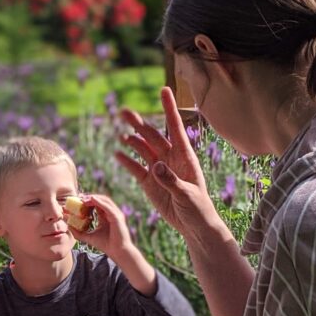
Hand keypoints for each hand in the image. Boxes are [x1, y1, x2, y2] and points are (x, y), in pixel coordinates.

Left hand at [71, 194, 134, 255]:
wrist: (117, 252)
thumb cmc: (106, 245)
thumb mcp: (88, 237)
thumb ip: (78, 232)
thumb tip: (68, 226)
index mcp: (105, 217)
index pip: (96, 205)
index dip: (87, 201)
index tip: (76, 201)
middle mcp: (111, 213)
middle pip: (100, 200)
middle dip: (89, 197)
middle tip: (78, 197)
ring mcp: (115, 214)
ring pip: (104, 200)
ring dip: (93, 198)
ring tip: (82, 198)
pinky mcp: (117, 217)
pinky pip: (107, 206)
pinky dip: (99, 202)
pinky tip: (91, 199)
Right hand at [116, 87, 220, 239]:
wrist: (194, 226)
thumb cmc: (198, 208)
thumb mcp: (187, 194)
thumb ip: (171, 180)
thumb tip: (156, 166)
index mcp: (185, 156)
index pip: (175, 127)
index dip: (169, 108)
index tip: (164, 89)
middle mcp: (170, 159)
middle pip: (153, 136)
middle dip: (139, 124)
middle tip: (124, 112)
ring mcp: (159, 170)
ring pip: (143, 150)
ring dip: (132, 141)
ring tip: (121, 134)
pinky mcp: (150, 183)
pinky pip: (136, 169)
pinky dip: (127, 161)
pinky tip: (117, 153)